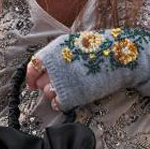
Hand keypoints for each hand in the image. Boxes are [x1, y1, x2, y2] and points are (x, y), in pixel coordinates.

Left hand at [27, 26, 149, 112]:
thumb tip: (46, 68)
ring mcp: (61, 82)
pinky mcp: (70, 97)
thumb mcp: (73, 43)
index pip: (33, 66)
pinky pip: (57, 104)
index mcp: (53, 50)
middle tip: (58, 85)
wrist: (118, 58)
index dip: (31, 77)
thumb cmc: (98, 49)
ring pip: (48, 94)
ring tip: (69, 89)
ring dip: (55, 94)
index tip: (32, 83)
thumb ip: (58, 55)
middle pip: (40, 83)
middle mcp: (54, 66)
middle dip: (46, 85)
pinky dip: (61, 103)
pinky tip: (71, 98)